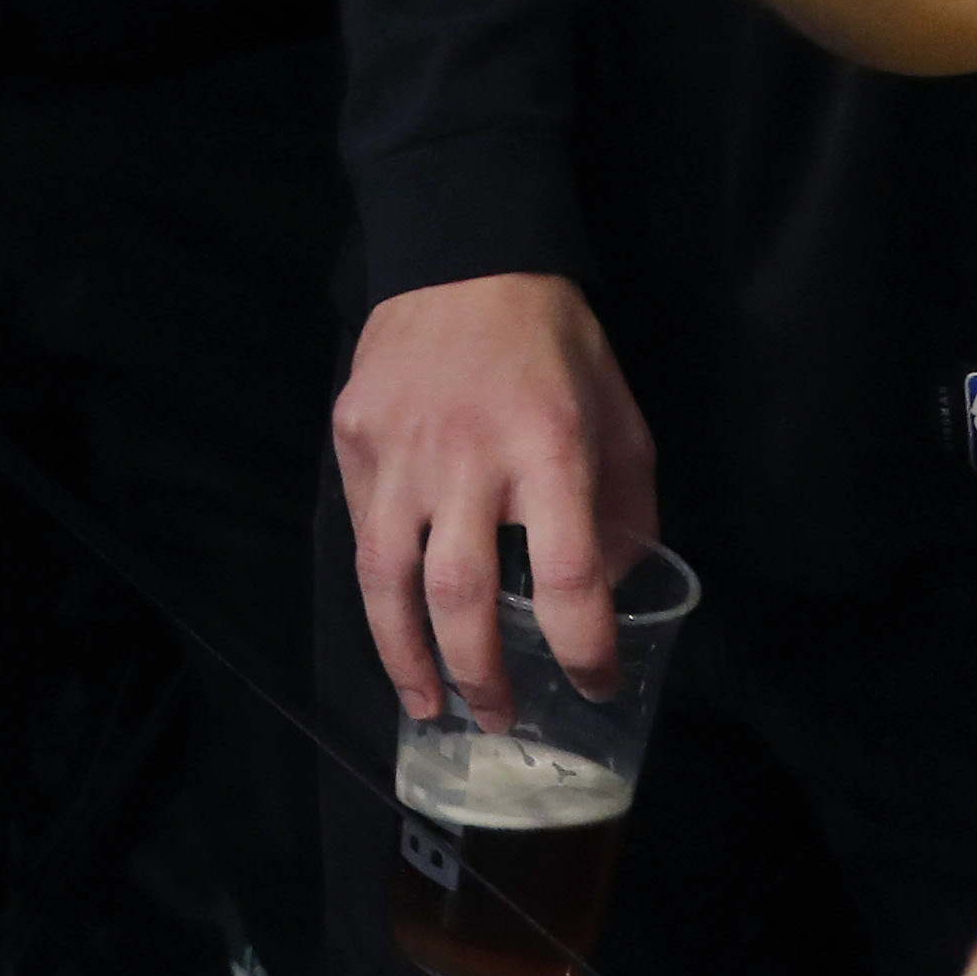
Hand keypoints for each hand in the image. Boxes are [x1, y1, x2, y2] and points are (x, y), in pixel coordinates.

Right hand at [335, 274, 656, 724]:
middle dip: (481, 674)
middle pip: (462, 594)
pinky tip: (397, 623)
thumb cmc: (554, 346)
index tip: (594, 683)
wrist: (461, 257)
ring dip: (406, 656)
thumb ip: (623, 511)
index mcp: (549, 448)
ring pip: (386, 577)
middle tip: (502, 719)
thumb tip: (610, 595)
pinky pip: (362, 527)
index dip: (582, 646)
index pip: (567, 574)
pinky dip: (381, 587)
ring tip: (429, 707)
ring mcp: (398, 447)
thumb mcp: (621, 420)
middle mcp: (467, 455)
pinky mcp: (352, 435)